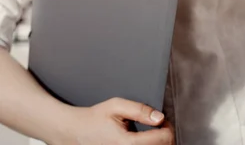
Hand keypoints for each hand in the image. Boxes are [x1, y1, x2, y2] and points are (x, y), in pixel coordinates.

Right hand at [58, 97, 173, 144]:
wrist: (75, 133)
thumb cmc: (94, 119)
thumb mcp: (116, 106)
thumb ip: (140, 110)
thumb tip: (159, 117)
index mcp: (127, 143)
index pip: (162, 139)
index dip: (167, 127)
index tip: (162, 120)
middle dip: (165, 136)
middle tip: (159, 125)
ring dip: (158, 143)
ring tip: (152, 133)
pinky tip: (144, 141)